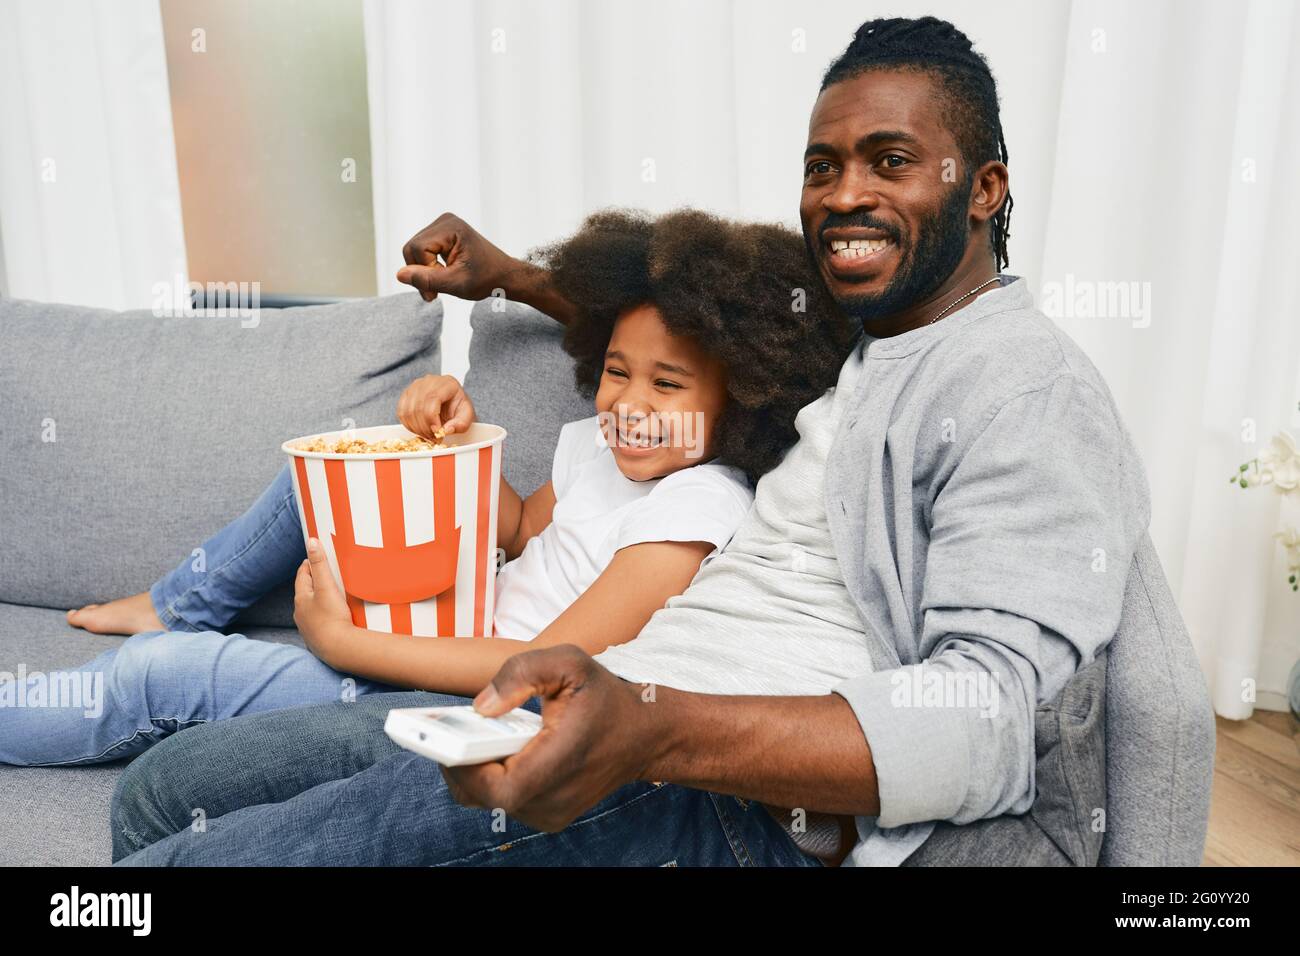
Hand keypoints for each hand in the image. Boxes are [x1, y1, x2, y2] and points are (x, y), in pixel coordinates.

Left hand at [293, 537, 355, 665]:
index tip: (316, 556)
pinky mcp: (318, 639)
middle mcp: (301, 614)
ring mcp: (309, 628)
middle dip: (315, 581)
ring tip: (332, 594)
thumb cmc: (332, 617)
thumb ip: (320, 563)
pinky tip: (334, 617)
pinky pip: (320, 622)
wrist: (339, 650)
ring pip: (312, 608)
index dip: (308, 564)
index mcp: (301, 599)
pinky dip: (325, 615)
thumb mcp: (326, 586)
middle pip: (306, 592)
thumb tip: (311, 541)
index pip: (302, 575)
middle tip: (326, 572)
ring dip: (319, 600)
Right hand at [396, 212, 519, 301]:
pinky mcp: (440, 233)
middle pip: (411, 248)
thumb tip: (399, 274)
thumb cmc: (486, 279)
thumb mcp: (456, 284)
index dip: (422, 272)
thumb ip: (428, 279)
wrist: (502, 275)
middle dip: (421, 272)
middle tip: (435, 292)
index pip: (417, 249)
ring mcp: (442, 225)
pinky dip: (427, 267)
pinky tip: (443, 274)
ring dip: (423, 272)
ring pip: (413, 251)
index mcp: (450, 227)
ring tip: (441, 284)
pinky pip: (420, 251)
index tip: (436, 292)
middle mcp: (444, 221)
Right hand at [397, 374, 475, 439]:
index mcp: (446, 383)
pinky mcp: (406, 395)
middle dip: (425, 427)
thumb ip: (461, 424)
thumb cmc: (458, 408)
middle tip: (434, 438)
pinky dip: (409, 425)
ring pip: (408, 411)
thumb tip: (446, 430)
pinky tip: (419, 430)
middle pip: (418, 406)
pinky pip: (401, 412)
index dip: (431, 418)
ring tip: (428, 435)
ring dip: (417, 428)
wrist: (451, 402)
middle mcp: (429, 381)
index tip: (437, 432)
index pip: (432, 398)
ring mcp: (415, 387)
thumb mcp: (467, 416)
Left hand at [441, 646, 664, 830]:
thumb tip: (481, 706)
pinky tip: (496, 748)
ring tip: (475, 735)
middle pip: (480, 796)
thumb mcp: (569, 662)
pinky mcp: (548, 815)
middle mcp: (552, 799)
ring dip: (475, 769)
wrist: (644, 734)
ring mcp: (551, 813)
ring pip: (488, 801)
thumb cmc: (604, 696)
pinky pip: (503, 801)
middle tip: (451, 728)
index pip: (493, 788)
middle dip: (459, 761)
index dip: (461, 765)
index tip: (445, 737)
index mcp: (557, 764)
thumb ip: (521, 673)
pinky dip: (491, 776)